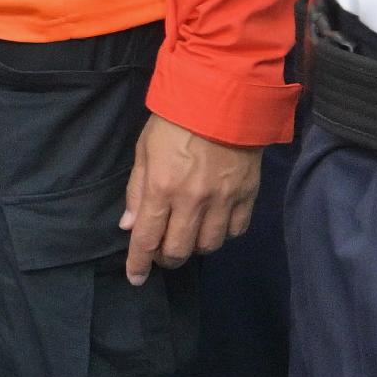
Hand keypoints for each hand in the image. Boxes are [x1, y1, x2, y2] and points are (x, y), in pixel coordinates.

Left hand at [120, 114, 259, 281]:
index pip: (147, 238)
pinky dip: (222, 234)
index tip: (136, 278)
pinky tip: (213, 224)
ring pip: (209, 245)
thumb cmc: (175, 121)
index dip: (138, 264)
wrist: (224, 98)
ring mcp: (224, 200)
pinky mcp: (248, 195)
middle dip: (165, 258)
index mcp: (163, 187)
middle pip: (179, 250)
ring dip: (194, 247)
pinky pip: (236, 231)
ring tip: (187, 235)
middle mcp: (194, 200)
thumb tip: (129, 226)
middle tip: (161, 252)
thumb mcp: (145, 150)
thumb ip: (137, 191)